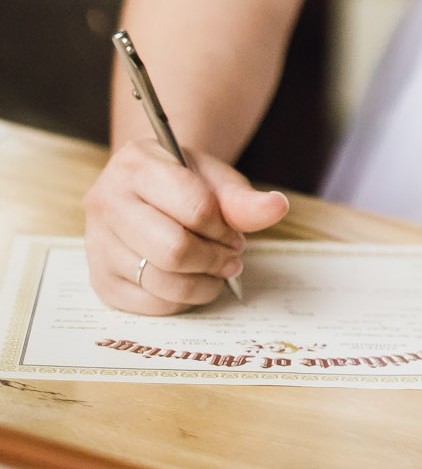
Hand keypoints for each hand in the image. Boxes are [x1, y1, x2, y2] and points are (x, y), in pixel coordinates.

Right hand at [84, 140, 288, 314]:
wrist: (148, 190)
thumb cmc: (183, 183)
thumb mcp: (215, 178)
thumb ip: (243, 197)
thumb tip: (277, 207)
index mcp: (136, 163)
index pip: (193, 207)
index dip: (224, 227)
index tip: (234, 232)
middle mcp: (106, 201)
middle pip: (173, 250)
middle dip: (214, 259)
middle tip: (231, 257)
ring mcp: (97, 244)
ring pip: (160, 281)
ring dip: (202, 283)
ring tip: (216, 270)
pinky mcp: (100, 280)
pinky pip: (148, 305)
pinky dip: (180, 300)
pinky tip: (191, 282)